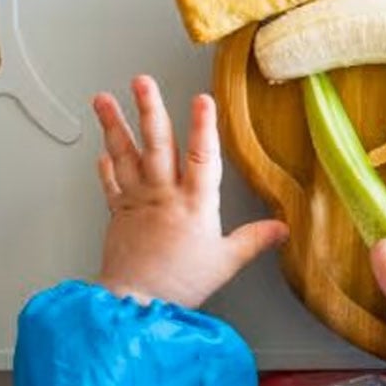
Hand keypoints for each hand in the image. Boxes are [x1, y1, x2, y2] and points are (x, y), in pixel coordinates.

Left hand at [91, 75, 288, 307]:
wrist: (135, 303)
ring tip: (104, 99)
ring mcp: (137, 201)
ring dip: (115, 125)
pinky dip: (106, 165)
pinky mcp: (118, 214)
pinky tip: (103, 148)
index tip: (202, 99)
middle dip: (150, 109)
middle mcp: (164, 195)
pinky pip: (110, 183)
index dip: (204, 127)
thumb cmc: (180, 283)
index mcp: (195, 204)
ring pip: (126, 156)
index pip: (203, 157)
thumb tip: (282, 228)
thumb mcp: (226, 262)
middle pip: (157, 144)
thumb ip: (253, 240)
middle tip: (143, 82)